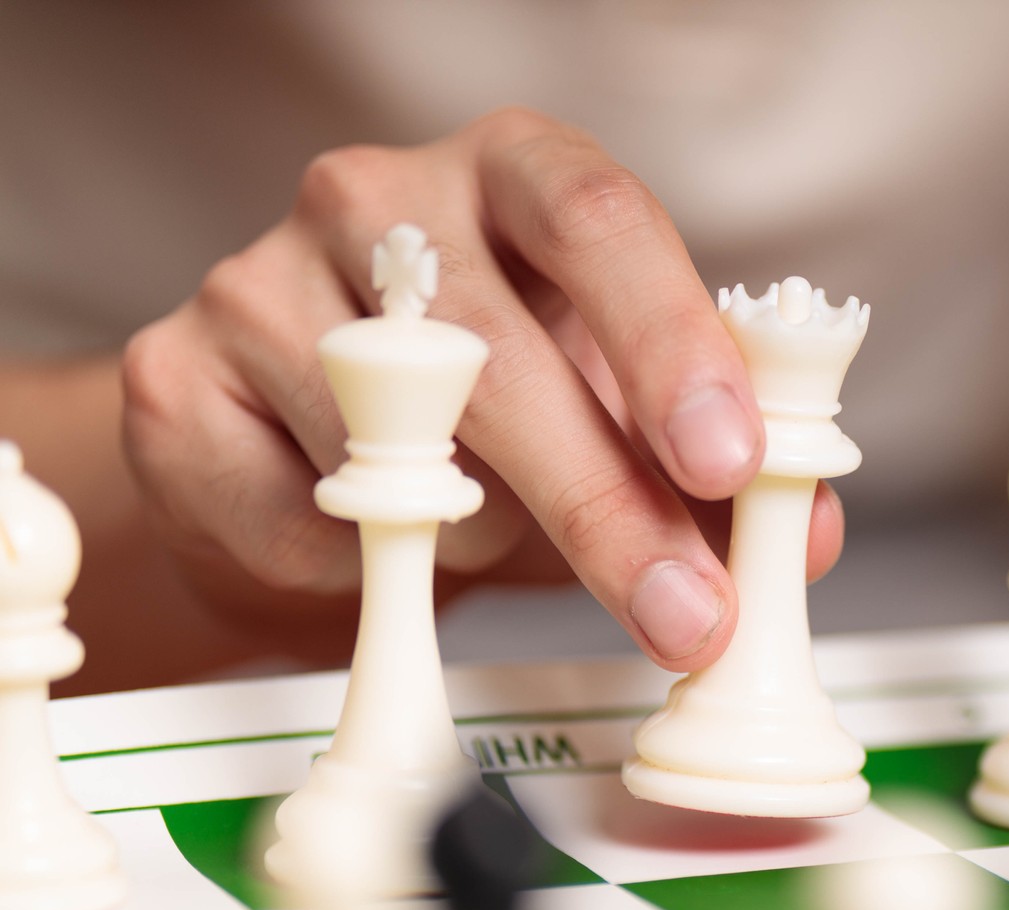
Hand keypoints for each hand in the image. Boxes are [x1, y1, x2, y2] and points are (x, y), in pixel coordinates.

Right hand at [120, 107, 841, 670]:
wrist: (305, 463)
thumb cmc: (492, 424)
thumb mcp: (619, 429)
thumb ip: (710, 475)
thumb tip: (803, 535)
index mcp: (517, 177)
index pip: (600, 221)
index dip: (672, 343)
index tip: (731, 462)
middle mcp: (384, 195)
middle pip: (501, 349)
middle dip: (608, 505)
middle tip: (684, 611)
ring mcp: (264, 274)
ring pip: (401, 443)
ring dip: (478, 535)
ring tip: (485, 539)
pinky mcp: (181, 372)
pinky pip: (303, 509)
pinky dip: (365, 565)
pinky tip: (371, 543)